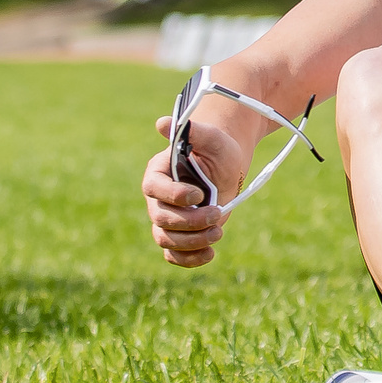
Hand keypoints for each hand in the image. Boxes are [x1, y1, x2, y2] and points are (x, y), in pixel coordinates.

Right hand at [141, 113, 245, 266]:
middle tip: (216, 215)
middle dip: (189, 221)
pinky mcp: (179, 236)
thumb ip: (192, 131)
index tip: (198, 195)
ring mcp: (166, 219)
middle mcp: (157, 199)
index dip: (174, 195)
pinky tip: (210, 254)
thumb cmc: (217, 149)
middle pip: (161, 219)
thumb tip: (163, 123)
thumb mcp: (211, 138)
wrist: (227, 168)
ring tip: (218, 233)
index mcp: (158, 173)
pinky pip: (174, 255)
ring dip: (192, 241)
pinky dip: (189, 259)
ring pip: (166, 240)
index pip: (155, 189)